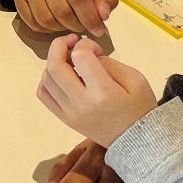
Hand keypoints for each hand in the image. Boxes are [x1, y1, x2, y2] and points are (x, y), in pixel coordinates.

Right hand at [14, 0, 117, 36]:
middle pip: (60, 10)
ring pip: (45, 19)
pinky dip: (47, 30)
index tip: (98, 29)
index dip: (89, 18)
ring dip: (61, 29)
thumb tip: (101, 15)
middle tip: (83, 27)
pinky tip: (56, 23)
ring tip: (70, 24)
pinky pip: (33, 23)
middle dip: (76, 25)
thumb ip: (106, 0)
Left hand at [37, 34, 155, 147]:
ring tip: (69, 60)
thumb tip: (86, 55)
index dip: (84, 44)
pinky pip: (44, 94)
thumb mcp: (135, 79)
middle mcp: (82, 103)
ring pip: (46, 79)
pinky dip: (46, 79)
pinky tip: (61, 75)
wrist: (137, 141)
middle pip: (55, 66)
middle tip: (72, 41)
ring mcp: (69, 113)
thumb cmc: (139, 107)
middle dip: (59, 45)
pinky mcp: (64, 119)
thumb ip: (109, 63)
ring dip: (53, 62)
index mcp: (103, 92)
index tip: (96, 48)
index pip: (80, 57)